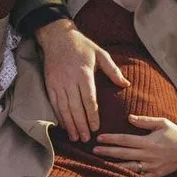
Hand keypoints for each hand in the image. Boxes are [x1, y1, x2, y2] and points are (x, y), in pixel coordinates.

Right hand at [36, 19, 127, 141]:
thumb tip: (126, 84)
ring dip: (69, 124)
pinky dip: (59, 116)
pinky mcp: (50, 84)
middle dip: (81, 125)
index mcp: (84, 73)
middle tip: (85, 139)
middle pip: (76, 107)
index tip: (96, 127)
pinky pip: (54, 104)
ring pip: (64, 108)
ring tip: (75, 137)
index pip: (89, 99)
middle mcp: (70, 80)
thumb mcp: (100, 54)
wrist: (58, 37)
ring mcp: (58, 83)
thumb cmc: (82, 46)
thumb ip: (113, 70)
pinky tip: (64, 126)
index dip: (92, 115)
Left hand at [93, 115, 176, 176]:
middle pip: (123, 154)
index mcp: (149, 142)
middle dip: (107, 152)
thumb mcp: (162, 122)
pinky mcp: (155, 175)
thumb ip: (145, 120)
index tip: (100, 138)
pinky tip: (117, 175)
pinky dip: (128, 176)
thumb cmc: (174, 133)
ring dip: (114, 166)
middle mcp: (148, 155)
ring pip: (129, 168)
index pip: (125, 140)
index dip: (111, 139)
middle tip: (94, 150)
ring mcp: (152, 167)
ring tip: (100, 165)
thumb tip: (129, 117)